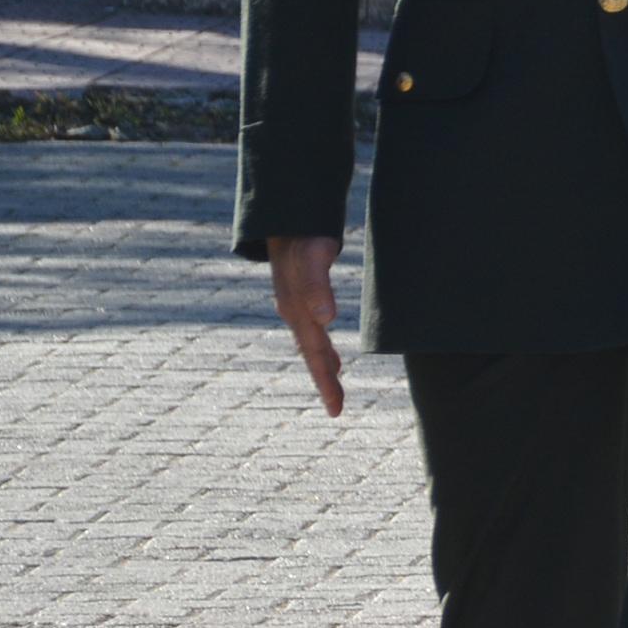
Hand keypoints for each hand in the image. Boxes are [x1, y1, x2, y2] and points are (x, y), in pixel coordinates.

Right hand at [267, 237, 344, 415]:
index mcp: (298, 311)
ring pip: (312, 345)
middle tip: (337, 409)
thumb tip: (327, 318)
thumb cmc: (304, 239)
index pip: (316, 354)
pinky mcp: (303, 299)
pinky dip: (323, 350)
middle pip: (313, 355)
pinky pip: (313, 332)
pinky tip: (332, 357)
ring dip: (324, 368)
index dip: (326, 381)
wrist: (289, 218)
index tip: (336, 408)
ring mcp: (297, 307)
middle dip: (325, 383)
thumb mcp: (312, 260)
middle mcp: (295, 313)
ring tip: (335, 389)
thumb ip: (317, 287)